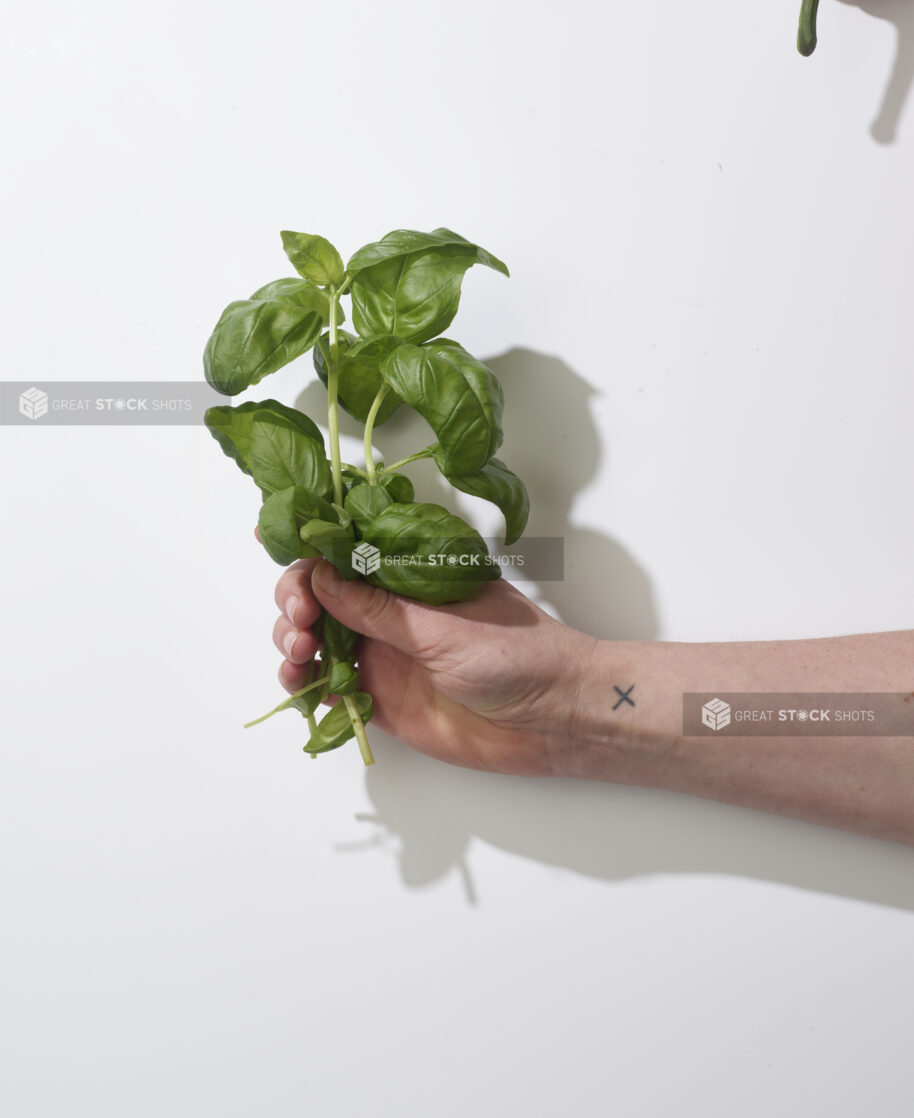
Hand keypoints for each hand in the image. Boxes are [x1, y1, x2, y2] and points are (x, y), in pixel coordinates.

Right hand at [270, 558, 599, 775]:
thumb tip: (321, 577)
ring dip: (294, 642)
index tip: (270, 543)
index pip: (346, 552)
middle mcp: (392, 612)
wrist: (556, 720)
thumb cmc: (519, 656)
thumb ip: (379, 610)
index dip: (308, 548)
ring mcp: (386, 656)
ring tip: (298, 654)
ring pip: (319, 642)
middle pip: (321, 597)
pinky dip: (308, 685)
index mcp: (411, 576)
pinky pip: (333, 689)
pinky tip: (303, 684)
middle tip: (302, 621)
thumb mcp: (444, 629)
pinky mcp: (384, 700)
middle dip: (296, 601)